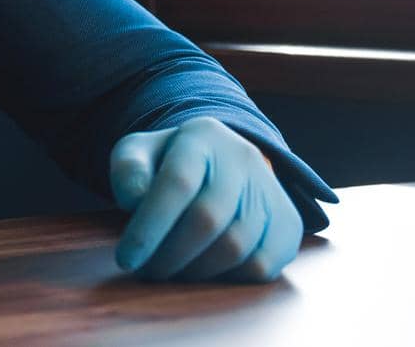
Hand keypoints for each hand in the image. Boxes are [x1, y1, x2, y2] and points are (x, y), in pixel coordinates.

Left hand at [108, 117, 302, 282]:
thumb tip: (135, 200)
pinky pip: (262, 265)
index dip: (149, 227)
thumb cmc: (168, 162)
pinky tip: (205, 272)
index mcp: (201, 136)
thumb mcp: (138, 153)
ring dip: (196, 272)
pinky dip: (229, 279)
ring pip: (236, 246)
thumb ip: (128, 171)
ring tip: (171, 272)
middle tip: (148, 271)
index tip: (126, 259)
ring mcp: (271, 189)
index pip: (177, 183)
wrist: (220, 162)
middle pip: (208, 219)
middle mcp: (243, 157)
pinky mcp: (288, 223)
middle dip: (170, 255)